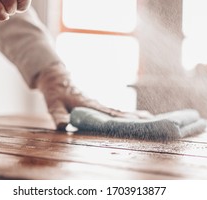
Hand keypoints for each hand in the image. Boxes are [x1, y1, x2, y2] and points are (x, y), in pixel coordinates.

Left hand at [36, 63, 152, 129]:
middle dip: (135, 118)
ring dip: (134, 116)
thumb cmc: (55, 93)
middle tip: (153, 122)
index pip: (109, 114)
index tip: (136, 123)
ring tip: (151, 119)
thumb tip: (63, 126)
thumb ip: (58, 116)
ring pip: (119, 112)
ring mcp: (99, 106)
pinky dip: (126, 115)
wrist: (56, 79)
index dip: (122, 119)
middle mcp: (97, 105)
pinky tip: (136, 118)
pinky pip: (115, 112)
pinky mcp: (98, 107)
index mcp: (89, 106)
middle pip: (119, 113)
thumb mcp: (53, 105)